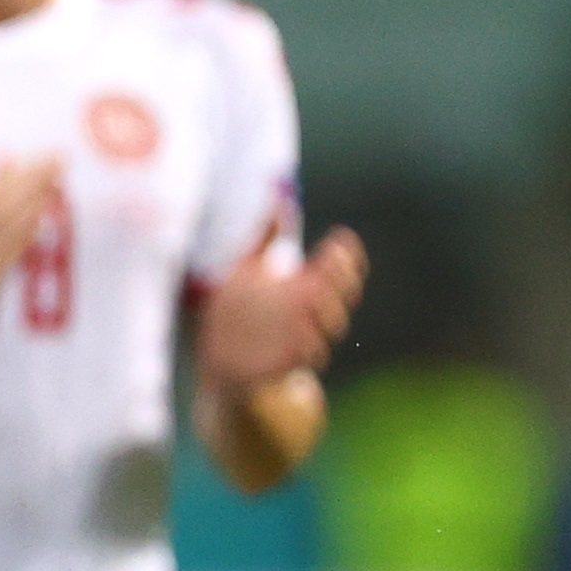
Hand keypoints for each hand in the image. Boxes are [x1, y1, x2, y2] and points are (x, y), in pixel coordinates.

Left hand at [198, 224, 366, 389]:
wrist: (224, 370)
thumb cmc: (239, 317)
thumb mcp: (246, 273)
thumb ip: (263, 240)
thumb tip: (278, 200)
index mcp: (304, 294)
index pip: (338, 274)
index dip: (347, 258)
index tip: (341, 238)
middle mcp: (309, 319)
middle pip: (340, 299)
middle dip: (340, 279)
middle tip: (330, 258)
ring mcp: (299, 345)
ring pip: (329, 329)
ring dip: (326, 310)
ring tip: (314, 289)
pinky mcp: (282, 368)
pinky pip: (304, 358)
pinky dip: (306, 345)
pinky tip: (301, 331)